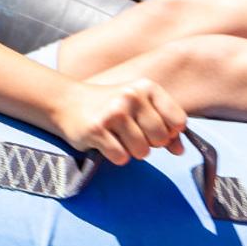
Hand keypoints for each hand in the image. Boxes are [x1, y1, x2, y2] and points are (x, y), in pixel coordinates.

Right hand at [53, 78, 186, 166]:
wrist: (66, 101)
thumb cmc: (109, 106)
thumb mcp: (139, 107)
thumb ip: (164, 126)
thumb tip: (180, 150)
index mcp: (146, 88)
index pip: (178, 122)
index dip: (169, 133)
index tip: (153, 129)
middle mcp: (131, 96)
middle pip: (161, 139)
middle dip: (149, 144)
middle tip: (131, 134)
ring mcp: (113, 112)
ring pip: (142, 152)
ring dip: (131, 152)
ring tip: (117, 138)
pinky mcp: (97, 129)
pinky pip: (121, 157)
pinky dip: (115, 156)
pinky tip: (105, 143)